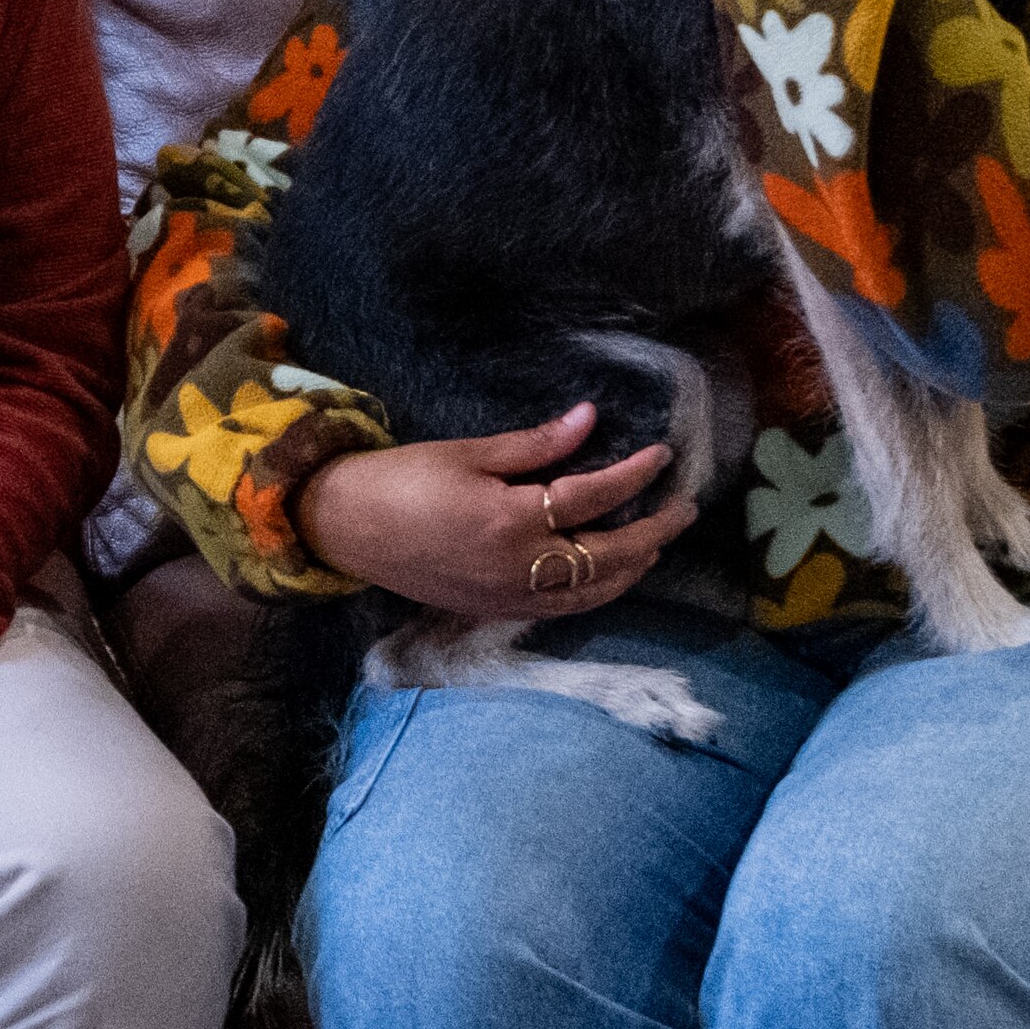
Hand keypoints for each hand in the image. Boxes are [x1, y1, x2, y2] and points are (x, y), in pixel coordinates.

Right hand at [297, 402, 699, 620]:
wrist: (345, 528)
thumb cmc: (401, 480)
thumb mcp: (469, 452)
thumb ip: (535, 445)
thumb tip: (589, 419)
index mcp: (513, 520)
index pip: (594, 497)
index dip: (635, 475)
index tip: (662, 456)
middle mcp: (519, 567)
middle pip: (609, 556)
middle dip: (653, 531)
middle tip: (684, 508)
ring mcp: (510, 596)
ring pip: (593, 592)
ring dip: (632, 568)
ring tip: (656, 542)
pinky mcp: (496, 609)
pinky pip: (565, 607)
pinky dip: (597, 590)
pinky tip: (608, 572)